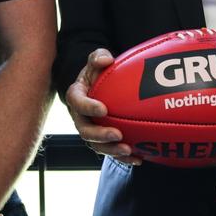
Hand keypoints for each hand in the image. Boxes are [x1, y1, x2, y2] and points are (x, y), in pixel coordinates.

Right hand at [64, 48, 140, 163]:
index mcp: (76, 96)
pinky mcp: (101, 140)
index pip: (77, 102)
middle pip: (85, 130)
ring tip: (128, 150)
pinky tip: (138, 158)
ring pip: (96, 145)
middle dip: (100, 135)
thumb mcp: (96, 60)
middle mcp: (79, 116)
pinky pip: (110, 151)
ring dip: (111, 150)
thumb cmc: (97, 72)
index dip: (88, 107)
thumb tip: (106, 60)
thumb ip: (98, 57)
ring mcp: (90, 130)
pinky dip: (123, 157)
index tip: (103, 109)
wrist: (97, 86)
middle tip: (118, 134)